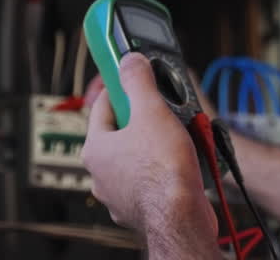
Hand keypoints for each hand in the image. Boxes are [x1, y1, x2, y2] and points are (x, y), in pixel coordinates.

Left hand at [81, 53, 217, 244]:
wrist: (181, 219)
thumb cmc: (163, 172)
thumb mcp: (152, 111)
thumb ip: (138, 81)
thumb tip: (129, 61)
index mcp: (96, 148)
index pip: (102, 105)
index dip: (120, 87)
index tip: (132, 78)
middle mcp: (102, 173)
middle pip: (122, 131)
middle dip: (145, 118)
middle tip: (165, 110)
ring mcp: (119, 193)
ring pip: (137, 156)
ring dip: (157, 143)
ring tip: (179, 136)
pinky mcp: (140, 207)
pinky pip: (151, 179)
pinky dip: (165, 168)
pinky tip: (182, 163)